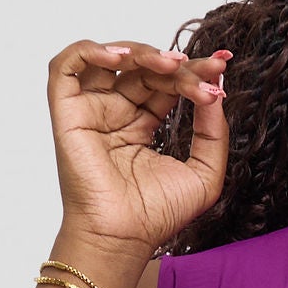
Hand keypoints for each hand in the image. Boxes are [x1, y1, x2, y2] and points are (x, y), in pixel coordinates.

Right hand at [46, 39, 229, 260]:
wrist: (123, 237)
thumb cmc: (157, 215)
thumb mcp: (204, 174)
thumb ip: (213, 134)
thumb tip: (216, 92)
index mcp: (141, 124)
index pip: (166, 85)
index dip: (194, 72)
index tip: (221, 67)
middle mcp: (114, 112)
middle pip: (144, 70)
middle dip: (178, 65)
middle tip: (205, 71)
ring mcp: (91, 110)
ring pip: (110, 59)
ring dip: (142, 53)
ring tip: (172, 64)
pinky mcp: (67, 112)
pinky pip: (66, 66)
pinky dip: (90, 50)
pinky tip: (121, 58)